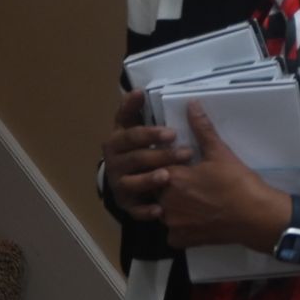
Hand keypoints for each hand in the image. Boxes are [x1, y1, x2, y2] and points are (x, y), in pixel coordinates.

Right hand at [100, 89, 189, 223]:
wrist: (120, 176)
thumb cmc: (133, 146)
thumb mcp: (131, 126)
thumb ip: (134, 109)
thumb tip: (138, 89)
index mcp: (116, 141)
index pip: (131, 135)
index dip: (150, 133)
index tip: (171, 132)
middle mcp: (113, 162)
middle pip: (137, 158)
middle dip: (161, 155)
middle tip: (186, 153)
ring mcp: (118, 184)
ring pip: (133, 183)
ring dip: (150, 180)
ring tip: (167, 177)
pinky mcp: (125, 204)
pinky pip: (135, 209)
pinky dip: (146, 210)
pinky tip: (160, 209)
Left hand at [157, 103, 287, 250]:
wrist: (255, 216)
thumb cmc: (237, 182)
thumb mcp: (220, 153)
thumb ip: (202, 129)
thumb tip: (192, 104)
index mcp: (172, 177)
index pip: (156, 167)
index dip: (168, 165)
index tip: (181, 165)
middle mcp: (165, 201)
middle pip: (156, 190)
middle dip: (168, 186)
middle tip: (189, 184)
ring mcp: (172, 223)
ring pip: (162, 211)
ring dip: (171, 207)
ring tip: (192, 201)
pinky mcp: (181, 240)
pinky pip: (172, 233)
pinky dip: (180, 228)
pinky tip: (195, 220)